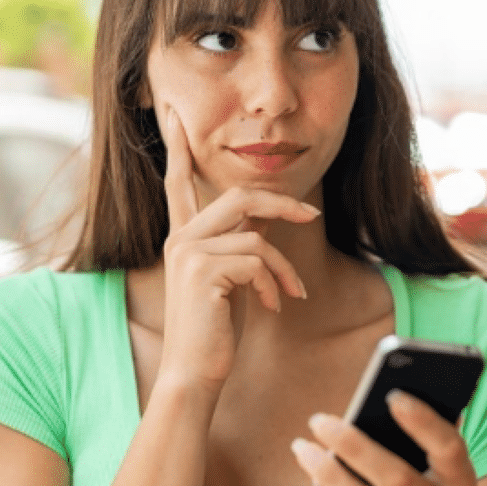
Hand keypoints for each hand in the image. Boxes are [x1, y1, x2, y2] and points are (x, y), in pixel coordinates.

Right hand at [158, 106, 318, 394]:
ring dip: (283, 266)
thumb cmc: (215, 331)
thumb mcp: (230, 281)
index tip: (174, 112)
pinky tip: (272, 305)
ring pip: (255, 233)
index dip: (177, 146)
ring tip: (290, 293)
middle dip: (282, 204)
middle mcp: (179, 239)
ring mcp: (187, 252)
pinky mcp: (202, 269)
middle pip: (239, 197)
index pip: (178, 182)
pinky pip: (256, 258)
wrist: (195, 373)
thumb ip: (238, 247)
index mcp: (183, 237)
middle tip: (312, 215)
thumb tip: (263, 225)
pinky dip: (274, 282)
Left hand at [291, 392, 477, 485]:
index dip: (423, 422)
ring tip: (303, 447)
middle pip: (397, 479)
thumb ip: (425, 438)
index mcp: (462, 484)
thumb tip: (394, 393)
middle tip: (319, 420)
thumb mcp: (440, 475)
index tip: (391, 395)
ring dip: (330, 475)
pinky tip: (314, 481)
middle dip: (354, 446)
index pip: (449, 448)